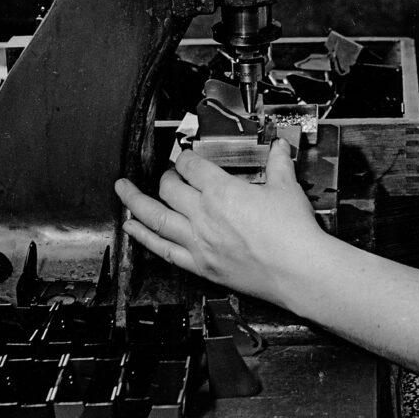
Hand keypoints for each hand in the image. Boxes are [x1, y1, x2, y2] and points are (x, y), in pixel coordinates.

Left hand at [114, 140, 322, 305]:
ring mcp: (198, 242)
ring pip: (156, 218)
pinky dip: (143, 237)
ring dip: (135, 202)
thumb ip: (279, 163)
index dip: (186, 157)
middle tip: (169, 174)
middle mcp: (203, 215)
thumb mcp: (287, 187)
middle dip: (167, 176)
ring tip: (122, 190)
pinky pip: (163, 250)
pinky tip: (131, 228)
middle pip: (170, 188)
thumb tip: (279, 147)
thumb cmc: (293, 231)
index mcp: (222, 191)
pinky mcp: (200, 266)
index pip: (191, 166)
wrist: (297, 270)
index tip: (187, 157)